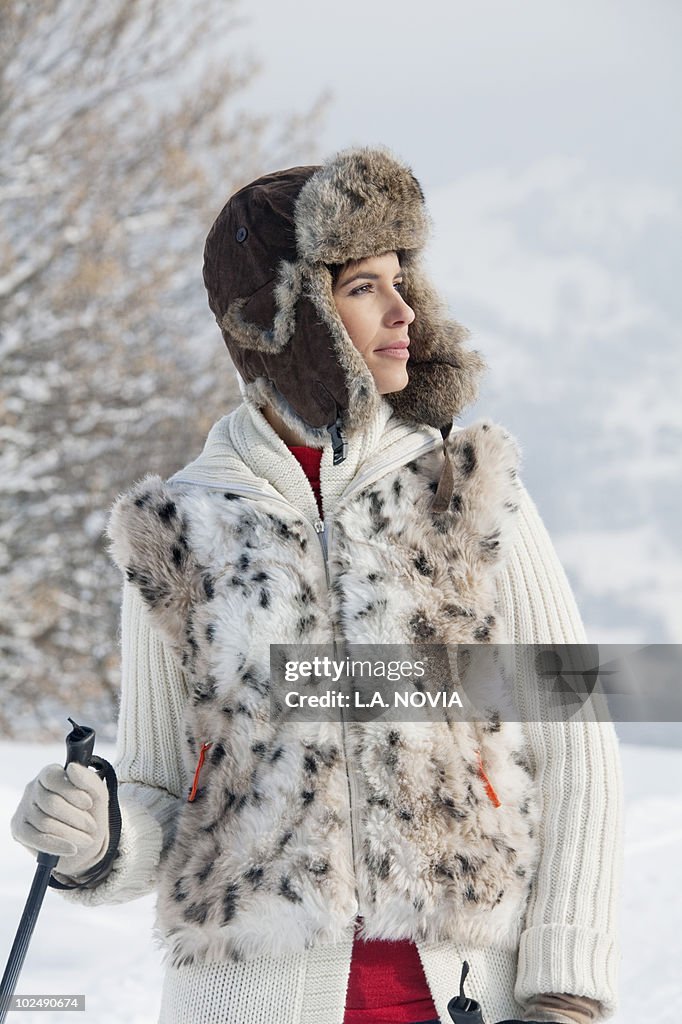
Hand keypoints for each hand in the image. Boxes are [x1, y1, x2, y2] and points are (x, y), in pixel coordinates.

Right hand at [10, 762, 108, 877]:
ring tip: (86, 839)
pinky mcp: (19, 830)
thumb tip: (72, 768)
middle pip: (51, 803)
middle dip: (75, 817)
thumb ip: (88, 779)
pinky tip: (71, 848)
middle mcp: (33, 788)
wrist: (85, 841)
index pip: (52, 777)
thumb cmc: (89, 812)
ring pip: (45, 822)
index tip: (88, 804)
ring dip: (70, 833)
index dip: (72, 792)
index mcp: (50, 774)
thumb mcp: (97, 794)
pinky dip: (56, 845)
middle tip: (91, 826)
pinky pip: (36, 839)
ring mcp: (24, 809)